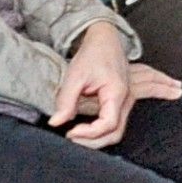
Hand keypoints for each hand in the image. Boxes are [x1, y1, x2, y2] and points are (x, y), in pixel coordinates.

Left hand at [49, 22, 141, 147]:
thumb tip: (56, 122)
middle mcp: (125, 100)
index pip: (107, 124)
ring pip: (116, 132)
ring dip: (97, 139)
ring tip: (76, 136)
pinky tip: (85, 131)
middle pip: (115, 134)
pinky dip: (101, 132)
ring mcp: (125, 103)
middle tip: (71, 138)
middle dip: (93, 142)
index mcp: (117, 92)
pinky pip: (114, 124)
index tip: (70, 131)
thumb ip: (66, 101)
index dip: (88, 133)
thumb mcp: (75, 75)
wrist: (105, 40)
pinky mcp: (120, 103)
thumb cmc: (93, 54)